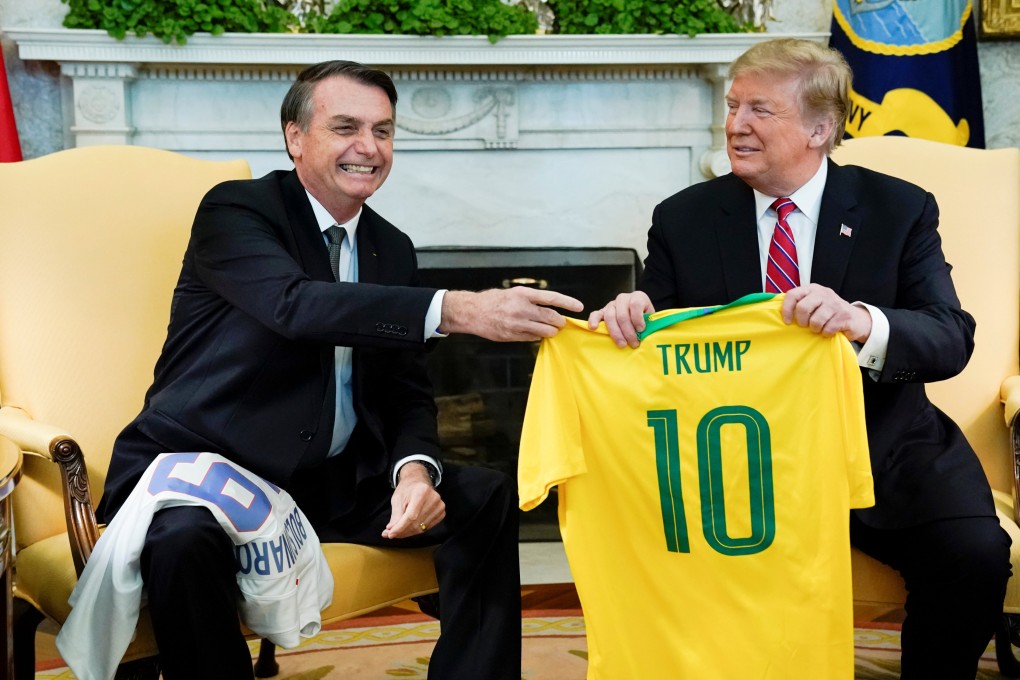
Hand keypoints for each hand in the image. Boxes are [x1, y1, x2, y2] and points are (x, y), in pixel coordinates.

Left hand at [382, 463, 445, 538]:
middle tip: (390, 534)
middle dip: (401, 531)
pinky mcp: (441, 513)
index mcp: (422, 492)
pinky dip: (416, 530)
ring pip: (421, 528)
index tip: (390, 534)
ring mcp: (440, 506)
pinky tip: (408, 528)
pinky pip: (427, 527)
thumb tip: (391, 530)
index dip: (400, 527)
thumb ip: (395, 515)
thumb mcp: (397, 499)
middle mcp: (434, 499)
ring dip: (407, 532)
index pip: (411, 516)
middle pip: (416, 523)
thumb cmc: (407, 489)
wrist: (419, 482)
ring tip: (397, 531)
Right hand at [439, 287, 583, 341]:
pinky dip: (537, 337)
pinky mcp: (512, 335)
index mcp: (523, 294)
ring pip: (544, 331)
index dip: (567, 302)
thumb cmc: (494, 300)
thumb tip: (549, 308)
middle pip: (551, 317)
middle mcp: (521, 308)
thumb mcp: (513, 293)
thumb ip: (530, 300)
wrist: (472, 312)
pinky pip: (532, 338)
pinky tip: (535, 333)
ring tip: (551, 330)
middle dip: (560, 322)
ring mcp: (517, 324)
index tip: (579, 307)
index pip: (551, 298)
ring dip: (551, 332)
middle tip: (561, 323)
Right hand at [588, 291, 654, 347]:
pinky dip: (593, 320)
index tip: (641, 330)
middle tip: (634, 344)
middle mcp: (623, 298)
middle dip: (628, 331)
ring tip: (622, 344)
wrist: (636, 318)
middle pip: (623, 314)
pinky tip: (593, 328)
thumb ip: (649, 323)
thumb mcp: (651, 319)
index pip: (635, 304)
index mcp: (638, 297)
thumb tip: (645, 334)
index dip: (638, 318)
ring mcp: (611, 304)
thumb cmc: (645, 320)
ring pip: (610, 316)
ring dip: (616, 333)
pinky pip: (596, 314)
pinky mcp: (602, 311)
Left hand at [781, 284, 871, 341]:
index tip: (787, 321)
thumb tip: (776, 311)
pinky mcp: (844, 316)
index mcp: (812, 289)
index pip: (793, 294)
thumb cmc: (828, 313)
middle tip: (806, 326)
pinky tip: (829, 330)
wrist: (856, 319)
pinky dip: (826, 333)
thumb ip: (799, 303)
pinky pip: (828, 329)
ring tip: (819, 328)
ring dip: (815, 329)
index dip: (787, 309)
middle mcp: (823, 293)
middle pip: (803, 308)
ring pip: (815, 321)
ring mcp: (835, 304)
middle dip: (802, 321)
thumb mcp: (814, 303)